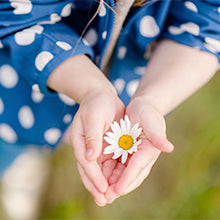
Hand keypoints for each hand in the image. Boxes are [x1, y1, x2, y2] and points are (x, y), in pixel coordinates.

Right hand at [70, 88, 124, 205]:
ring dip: (105, 183)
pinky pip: (109, 163)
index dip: (94, 176)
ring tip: (112, 197)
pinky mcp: (106, 146)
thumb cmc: (97, 104)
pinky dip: (112, 173)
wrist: (103, 96)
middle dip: (97, 186)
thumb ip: (92, 137)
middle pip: (90, 171)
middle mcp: (87, 147)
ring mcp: (96, 148)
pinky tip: (118, 182)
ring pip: (100, 170)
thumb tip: (90, 158)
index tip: (102, 189)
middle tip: (105, 201)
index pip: (86, 162)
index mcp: (80, 141)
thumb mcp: (94, 117)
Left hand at [105, 96, 173, 202]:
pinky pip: (118, 167)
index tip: (117, 190)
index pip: (138, 167)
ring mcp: (134, 157)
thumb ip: (158, 135)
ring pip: (123, 174)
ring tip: (103, 193)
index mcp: (149, 151)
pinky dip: (111, 174)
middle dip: (120, 187)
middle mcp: (142, 157)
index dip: (128, 178)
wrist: (141, 108)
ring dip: (114, 184)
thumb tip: (169, 148)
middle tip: (107, 197)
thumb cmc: (147, 112)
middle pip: (131, 175)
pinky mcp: (125, 154)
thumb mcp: (152, 121)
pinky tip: (102, 179)